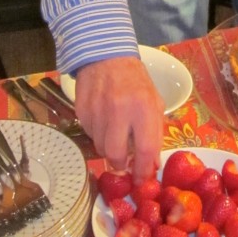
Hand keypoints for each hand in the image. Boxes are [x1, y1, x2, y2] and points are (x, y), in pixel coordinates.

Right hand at [74, 56, 163, 181]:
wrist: (107, 56)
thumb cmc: (136, 81)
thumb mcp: (154, 102)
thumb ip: (155, 133)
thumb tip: (152, 165)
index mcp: (143, 107)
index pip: (145, 150)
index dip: (143, 171)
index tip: (141, 180)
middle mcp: (120, 110)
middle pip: (115, 155)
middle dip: (120, 165)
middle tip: (124, 163)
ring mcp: (97, 111)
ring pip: (100, 147)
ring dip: (108, 148)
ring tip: (115, 133)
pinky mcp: (81, 111)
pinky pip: (89, 134)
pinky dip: (97, 134)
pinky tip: (103, 120)